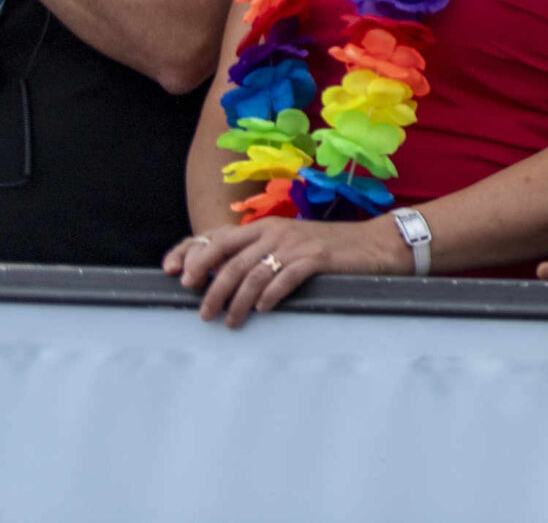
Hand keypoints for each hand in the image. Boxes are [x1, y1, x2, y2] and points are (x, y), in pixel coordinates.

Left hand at [160, 216, 404, 327]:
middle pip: (228, 258)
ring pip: (252, 273)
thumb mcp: (289, 245)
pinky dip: (270, 295)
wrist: (377, 244)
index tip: (170, 273)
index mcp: (264, 226)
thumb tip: (221, 278)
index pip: (216, 236)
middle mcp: (275, 231)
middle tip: (202, 311)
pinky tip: (264, 309)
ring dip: (236, 301)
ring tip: (230, 321)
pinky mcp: (317, 258)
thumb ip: (259, 254)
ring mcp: (296, 243)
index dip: (189, 253)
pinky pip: (284, 277)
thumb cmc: (330, 249)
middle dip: (208, 286)